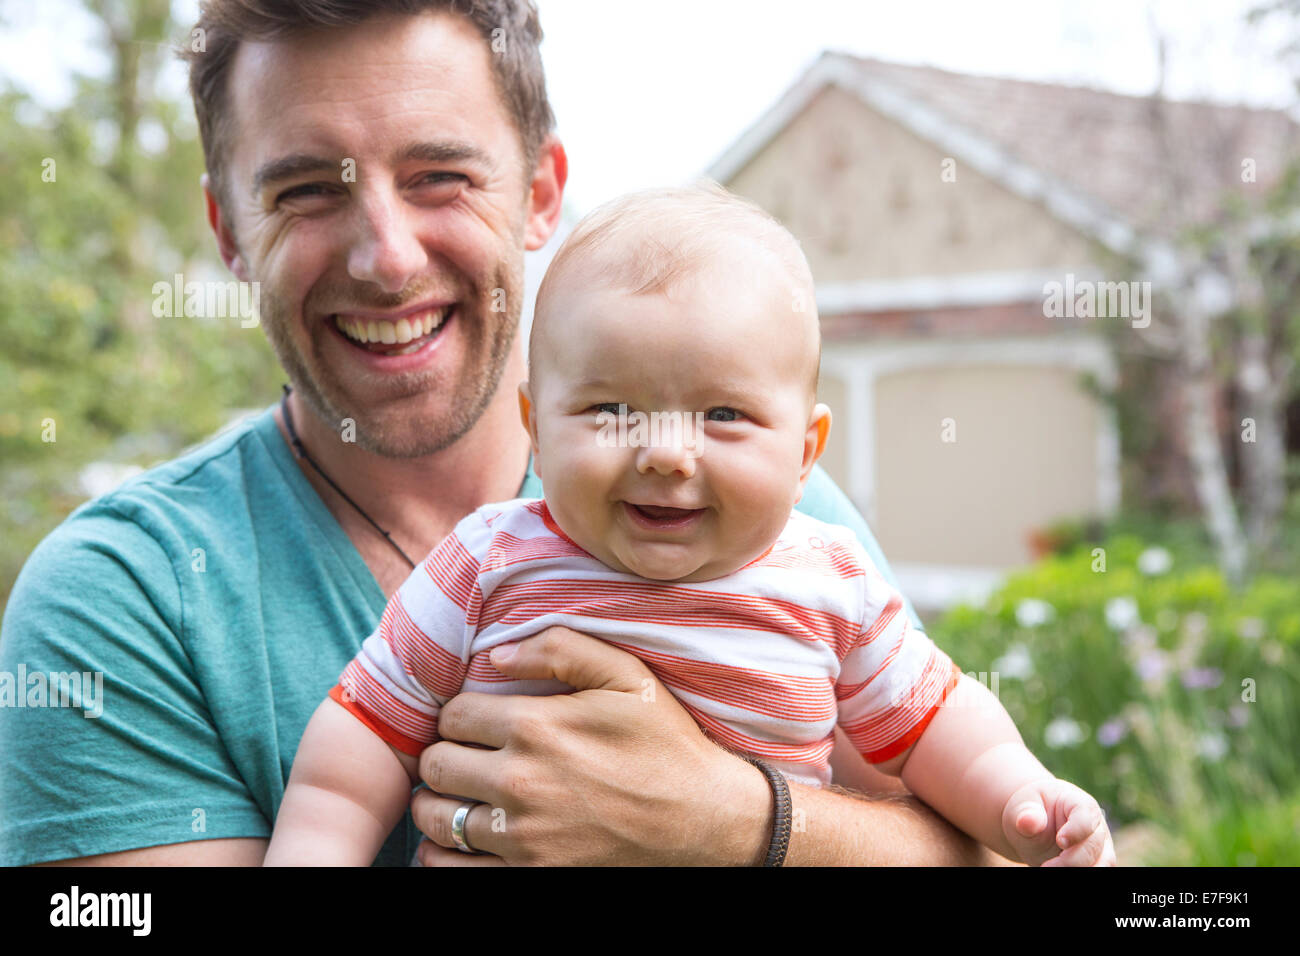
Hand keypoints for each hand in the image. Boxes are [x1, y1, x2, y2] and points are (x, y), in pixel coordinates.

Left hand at [410, 626, 770, 865]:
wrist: (705, 820)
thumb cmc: (666, 744)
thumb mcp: (626, 676)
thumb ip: (560, 649)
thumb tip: (499, 654)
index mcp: (536, 727)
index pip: (453, 715)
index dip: (461, 715)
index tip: (478, 722)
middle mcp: (520, 782)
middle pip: (436, 765)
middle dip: (445, 755)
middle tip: (464, 756)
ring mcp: (522, 838)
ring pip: (436, 817)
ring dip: (439, 803)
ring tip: (460, 794)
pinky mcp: (530, 876)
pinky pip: (452, 868)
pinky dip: (443, 854)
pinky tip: (461, 839)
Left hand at [1001, 778, 1115, 866]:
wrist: (1031, 825)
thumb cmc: (1029, 809)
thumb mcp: (1021, 804)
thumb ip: (1027, 812)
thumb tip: (1027, 821)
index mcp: (1079, 804)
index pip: (1087, 817)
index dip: (1076, 831)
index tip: (1060, 841)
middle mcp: (1095, 827)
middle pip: (1093, 847)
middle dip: (1070, 861)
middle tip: (1045, 867)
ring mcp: (1098, 848)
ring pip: (1102, 864)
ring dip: (1077, 871)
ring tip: (1047, 868)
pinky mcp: (1094, 864)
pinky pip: (1096, 872)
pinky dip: (1079, 875)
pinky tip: (1050, 869)